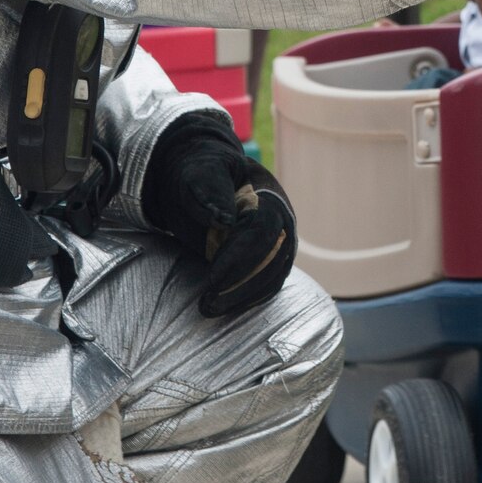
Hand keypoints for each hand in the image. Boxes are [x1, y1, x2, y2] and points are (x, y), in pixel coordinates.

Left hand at [142, 117, 295, 316]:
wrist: (204, 182)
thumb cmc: (201, 174)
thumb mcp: (200, 173)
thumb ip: (210, 190)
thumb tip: (225, 220)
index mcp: (269, 196)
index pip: (263, 232)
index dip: (240, 258)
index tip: (212, 279)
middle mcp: (282, 221)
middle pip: (273, 259)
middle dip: (241, 285)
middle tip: (208, 303)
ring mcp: (280, 242)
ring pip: (273, 276)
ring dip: (244, 297)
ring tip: (211, 309)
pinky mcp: (271, 259)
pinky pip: (268, 284)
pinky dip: (249, 299)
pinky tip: (225, 307)